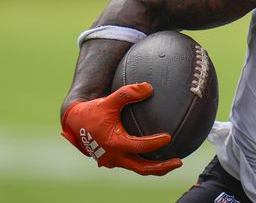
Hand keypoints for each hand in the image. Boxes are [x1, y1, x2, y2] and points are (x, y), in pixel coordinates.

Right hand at [61, 82, 181, 175]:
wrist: (76, 123)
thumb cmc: (93, 111)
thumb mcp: (109, 100)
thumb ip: (128, 93)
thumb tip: (149, 87)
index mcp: (113, 143)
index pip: (139, 147)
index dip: (155, 143)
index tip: (169, 137)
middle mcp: (113, 157)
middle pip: (142, 167)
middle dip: (161, 167)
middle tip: (178, 162)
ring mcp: (113, 161)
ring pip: (138, 168)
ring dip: (156, 168)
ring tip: (174, 162)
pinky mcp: (114, 160)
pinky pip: (133, 164)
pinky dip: (147, 161)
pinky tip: (160, 154)